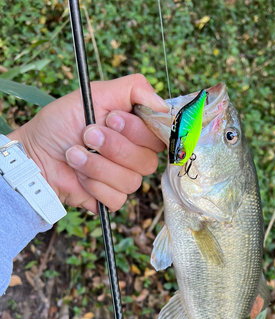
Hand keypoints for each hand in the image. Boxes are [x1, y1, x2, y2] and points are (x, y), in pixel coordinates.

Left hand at [7, 74, 167, 212]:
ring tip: (75, 154)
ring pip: (131, 181)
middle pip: (148, 161)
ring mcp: (125, 178)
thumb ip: (133, 89)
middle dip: (113, 147)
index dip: (137, 131)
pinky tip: (79, 176)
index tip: (111, 119)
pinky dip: (93, 186)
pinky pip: (117, 198)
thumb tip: (163, 105)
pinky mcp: (112, 199)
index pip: (159, 136)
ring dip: (97, 166)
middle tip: (87, 135)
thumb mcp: (95, 94)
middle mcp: (135, 155)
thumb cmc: (61, 123)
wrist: (36, 154)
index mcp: (136, 130)